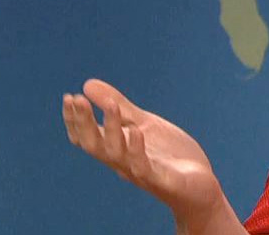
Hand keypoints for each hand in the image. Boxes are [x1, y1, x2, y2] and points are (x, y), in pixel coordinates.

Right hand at [61, 79, 225, 223]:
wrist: (199, 185)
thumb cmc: (168, 156)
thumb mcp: (144, 125)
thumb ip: (120, 109)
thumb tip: (87, 84)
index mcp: (117, 150)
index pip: (87, 138)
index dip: (75, 120)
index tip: (69, 97)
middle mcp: (123, 162)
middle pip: (95, 145)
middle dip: (84, 123)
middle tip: (77, 99)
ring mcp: (141, 172)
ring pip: (116, 155)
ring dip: (112, 130)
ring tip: (112, 105)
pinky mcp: (162, 180)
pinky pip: (144, 167)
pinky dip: (137, 150)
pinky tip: (136, 132)